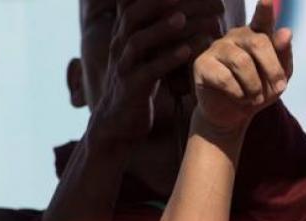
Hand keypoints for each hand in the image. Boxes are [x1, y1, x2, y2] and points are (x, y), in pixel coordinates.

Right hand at [89, 0, 223, 147]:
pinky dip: (167, 59)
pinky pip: (149, 71)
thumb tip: (180, 13)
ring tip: (182, 19)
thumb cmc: (139, 84)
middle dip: (156, 4)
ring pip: (138, 42)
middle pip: (132, 17)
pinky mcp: (131, 88)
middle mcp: (119, 46)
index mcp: (124, 36)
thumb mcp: (145, 55)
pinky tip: (186, 52)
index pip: (132, 6)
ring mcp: (123, 67)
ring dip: (161, 29)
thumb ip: (156, 33)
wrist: (119, 122)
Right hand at [192, 0, 292, 133]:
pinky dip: (238, 93)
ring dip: (255, 86)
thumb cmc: (259, 91)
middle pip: (258, 43)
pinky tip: (240, 98)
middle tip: (280, 89)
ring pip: (242, 62)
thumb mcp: (278, 77)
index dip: (265, 9)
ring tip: (256, 98)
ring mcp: (217, 48)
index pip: (262, 19)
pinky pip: (224, 78)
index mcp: (256, 34)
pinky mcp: (201, 64)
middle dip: (272, 69)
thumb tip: (286, 32)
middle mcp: (235, 36)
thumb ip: (283, 54)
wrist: (234, 114)